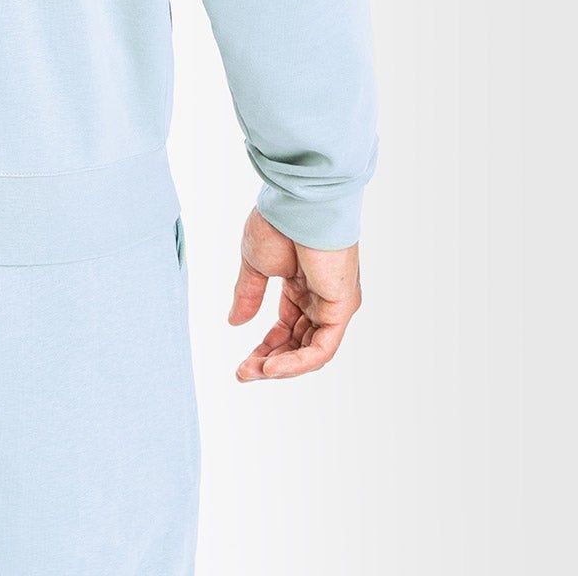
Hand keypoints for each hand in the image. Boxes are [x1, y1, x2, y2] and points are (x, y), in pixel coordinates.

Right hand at [229, 206, 360, 379]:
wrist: (297, 204)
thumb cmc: (278, 223)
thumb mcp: (255, 265)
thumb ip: (248, 295)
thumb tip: (234, 322)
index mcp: (302, 286)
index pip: (286, 328)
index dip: (264, 348)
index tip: (241, 363)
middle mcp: (321, 298)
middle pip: (298, 344)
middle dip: (270, 361)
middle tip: (243, 373)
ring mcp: (333, 305)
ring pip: (311, 351)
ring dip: (282, 367)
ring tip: (254, 371)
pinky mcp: (342, 308)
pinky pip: (323, 347)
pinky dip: (298, 362)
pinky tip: (272, 366)